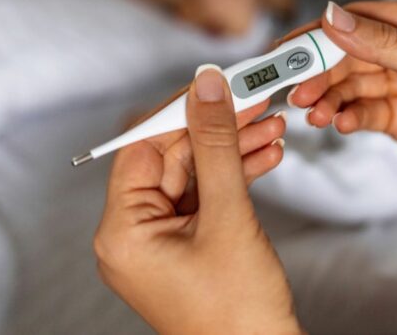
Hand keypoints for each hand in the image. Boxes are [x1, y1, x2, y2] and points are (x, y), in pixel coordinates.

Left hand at [94, 65, 300, 334]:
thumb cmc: (237, 310)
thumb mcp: (228, 215)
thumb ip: (216, 145)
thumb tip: (206, 87)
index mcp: (123, 230)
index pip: (146, 146)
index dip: (184, 112)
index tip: (220, 85)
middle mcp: (134, 234)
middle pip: (175, 158)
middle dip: (221, 130)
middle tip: (257, 102)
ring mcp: (162, 240)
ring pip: (196, 174)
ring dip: (235, 150)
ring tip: (273, 128)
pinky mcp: (188, 243)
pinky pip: (207, 196)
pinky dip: (237, 177)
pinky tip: (266, 157)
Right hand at [286, 1, 396, 206]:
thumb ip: (383, 44)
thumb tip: (331, 16)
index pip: (358, 19)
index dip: (319, 32)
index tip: (284, 49)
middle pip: (349, 55)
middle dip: (320, 73)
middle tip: (294, 93)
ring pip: (353, 86)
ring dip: (331, 99)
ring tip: (315, 116)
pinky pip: (366, 113)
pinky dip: (352, 118)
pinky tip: (345, 126)